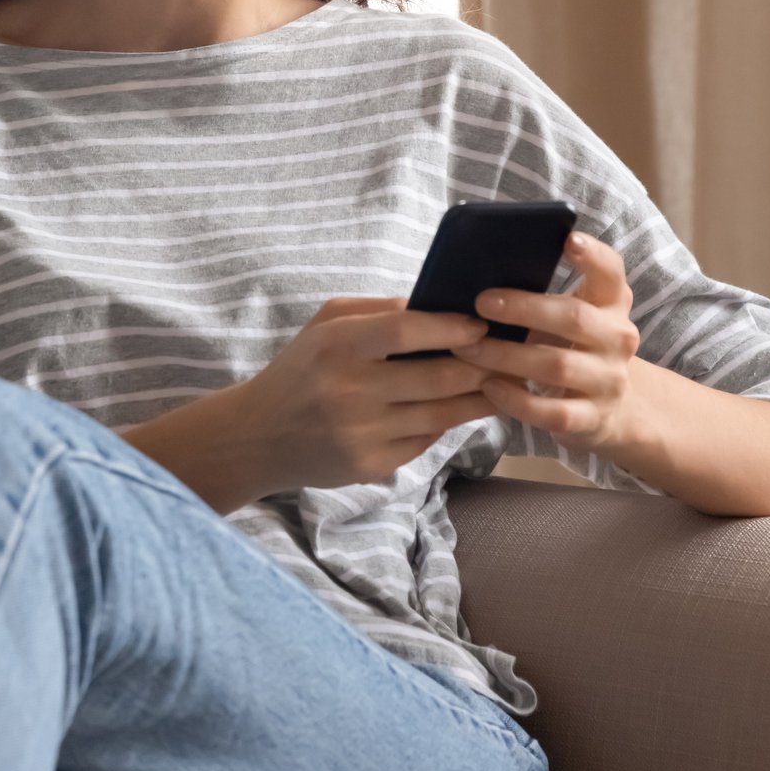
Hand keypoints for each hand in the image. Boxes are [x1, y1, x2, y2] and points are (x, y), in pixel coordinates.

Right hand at [235, 295, 501, 492]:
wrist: (259, 435)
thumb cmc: (301, 369)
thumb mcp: (325, 323)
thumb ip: (378, 309)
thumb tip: (439, 305)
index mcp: (336, 345)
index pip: (405, 330)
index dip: (451, 326)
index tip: (481, 325)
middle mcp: (349, 391)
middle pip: (436, 376)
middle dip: (482, 365)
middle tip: (510, 355)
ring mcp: (361, 433)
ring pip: (442, 413)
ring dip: (480, 398)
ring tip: (504, 383)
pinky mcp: (371, 465)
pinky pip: (425, 440)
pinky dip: (447, 423)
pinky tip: (461, 409)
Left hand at [457, 230, 642, 454]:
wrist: (614, 408)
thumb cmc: (574, 347)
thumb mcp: (569, 315)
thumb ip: (541, 294)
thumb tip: (475, 274)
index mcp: (611, 303)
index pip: (611, 271)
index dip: (592, 254)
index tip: (567, 238)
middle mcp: (618, 338)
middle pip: (575, 317)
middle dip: (524, 308)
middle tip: (481, 302)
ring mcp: (609, 380)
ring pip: (557, 364)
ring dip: (506, 355)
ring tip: (466, 347)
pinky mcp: (593, 418)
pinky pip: (553, 411)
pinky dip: (517, 399)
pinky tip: (489, 387)